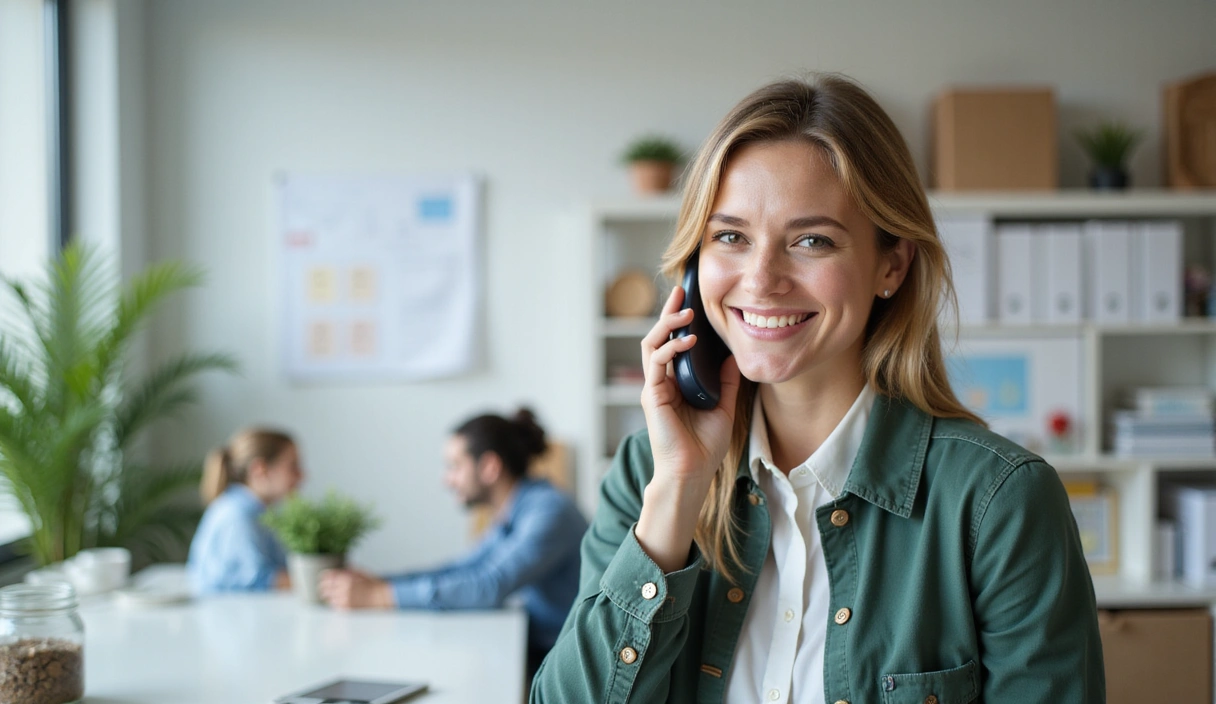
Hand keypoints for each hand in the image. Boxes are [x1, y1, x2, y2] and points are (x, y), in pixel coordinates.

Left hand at [317, 568, 393, 609]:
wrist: (381, 597)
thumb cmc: (373, 585)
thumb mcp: (360, 572)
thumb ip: (347, 571)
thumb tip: (338, 570)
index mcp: (344, 577)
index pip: (326, 576)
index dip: (324, 578)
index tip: (323, 579)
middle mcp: (341, 588)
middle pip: (323, 588)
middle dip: (323, 588)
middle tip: (323, 589)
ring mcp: (343, 600)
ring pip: (328, 599)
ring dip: (330, 597)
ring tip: (335, 596)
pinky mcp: (345, 609)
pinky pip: (335, 607)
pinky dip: (336, 605)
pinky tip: (342, 603)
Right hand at [640, 285, 740, 488]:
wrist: (693, 473)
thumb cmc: (705, 446)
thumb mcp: (724, 406)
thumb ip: (726, 381)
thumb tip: (732, 356)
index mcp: (676, 383)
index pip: (673, 344)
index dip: (679, 322)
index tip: (692, 300)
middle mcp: (662, 382)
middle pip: (658, 337)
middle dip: (669, 312)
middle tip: (681, 291)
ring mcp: (655, 387)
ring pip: (652, 344)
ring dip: (667, 325)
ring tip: (686, 312)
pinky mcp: (652, 396)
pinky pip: (657, 364)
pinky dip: (670, 348)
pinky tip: (688, 342)